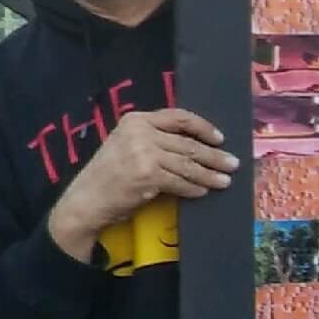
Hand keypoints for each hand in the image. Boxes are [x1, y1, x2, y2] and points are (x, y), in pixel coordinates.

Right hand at [48, 109, 237, 259]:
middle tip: (233, 164)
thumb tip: (196, 145)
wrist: (85, 201)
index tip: (219, 138)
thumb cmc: (108, 175)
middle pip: (187, 143)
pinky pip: (180, 181)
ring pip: (187, 163)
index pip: (179, 117)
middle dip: (214, 155)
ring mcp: (144, 153)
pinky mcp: (148, 175)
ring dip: (209, 174)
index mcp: (136, 120)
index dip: (203, 127)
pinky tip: (203, 191)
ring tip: (225, 181)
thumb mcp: (127, 146)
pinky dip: (193, 188)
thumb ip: (154, 139)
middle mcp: (140, 132)